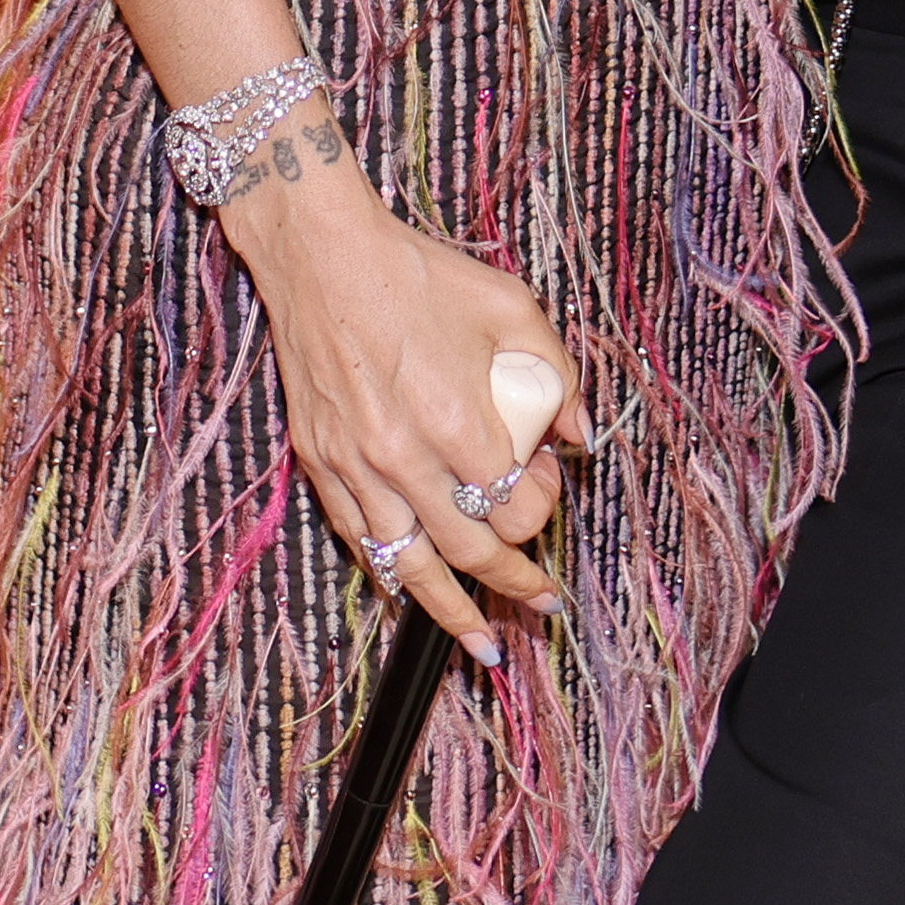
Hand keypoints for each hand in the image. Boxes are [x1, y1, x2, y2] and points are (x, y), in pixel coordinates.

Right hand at [222, 98, 587, 664]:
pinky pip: (360, 543)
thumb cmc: (419, 276)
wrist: (324, 258)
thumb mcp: (511, 306)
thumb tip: (582, 433)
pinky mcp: (321, 466)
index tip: (547, 489)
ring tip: (485, 646)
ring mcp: (358, 468)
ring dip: (453, 613)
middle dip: (514, 584)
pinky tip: (410, 600)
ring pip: (411, 567)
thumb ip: (558, 372)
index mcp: (456, 420)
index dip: (542, 509)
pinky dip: (389, 578)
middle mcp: (405, 457)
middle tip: (542, 603)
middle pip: (469, 550)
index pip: (512, 506)